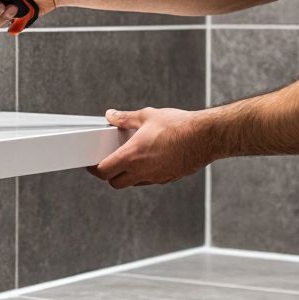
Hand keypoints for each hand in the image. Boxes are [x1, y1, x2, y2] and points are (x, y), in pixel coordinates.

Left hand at [87, 107, 213, 188]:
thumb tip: (111, 116)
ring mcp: (156, 178)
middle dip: (109, 175)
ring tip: (129, 160)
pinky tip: (149, 160)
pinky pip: (149, 181)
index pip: (104, 171)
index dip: (94, 169)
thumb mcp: (147, 116)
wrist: (206, 137)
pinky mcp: (168, 179)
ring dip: (127, 176)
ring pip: (133, 184)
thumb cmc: (179, 126)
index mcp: (132, 156)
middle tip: (108, 163)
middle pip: (115, 183)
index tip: (92, 164)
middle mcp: (142, 171)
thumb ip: (125, 118)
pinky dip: (144, 174)